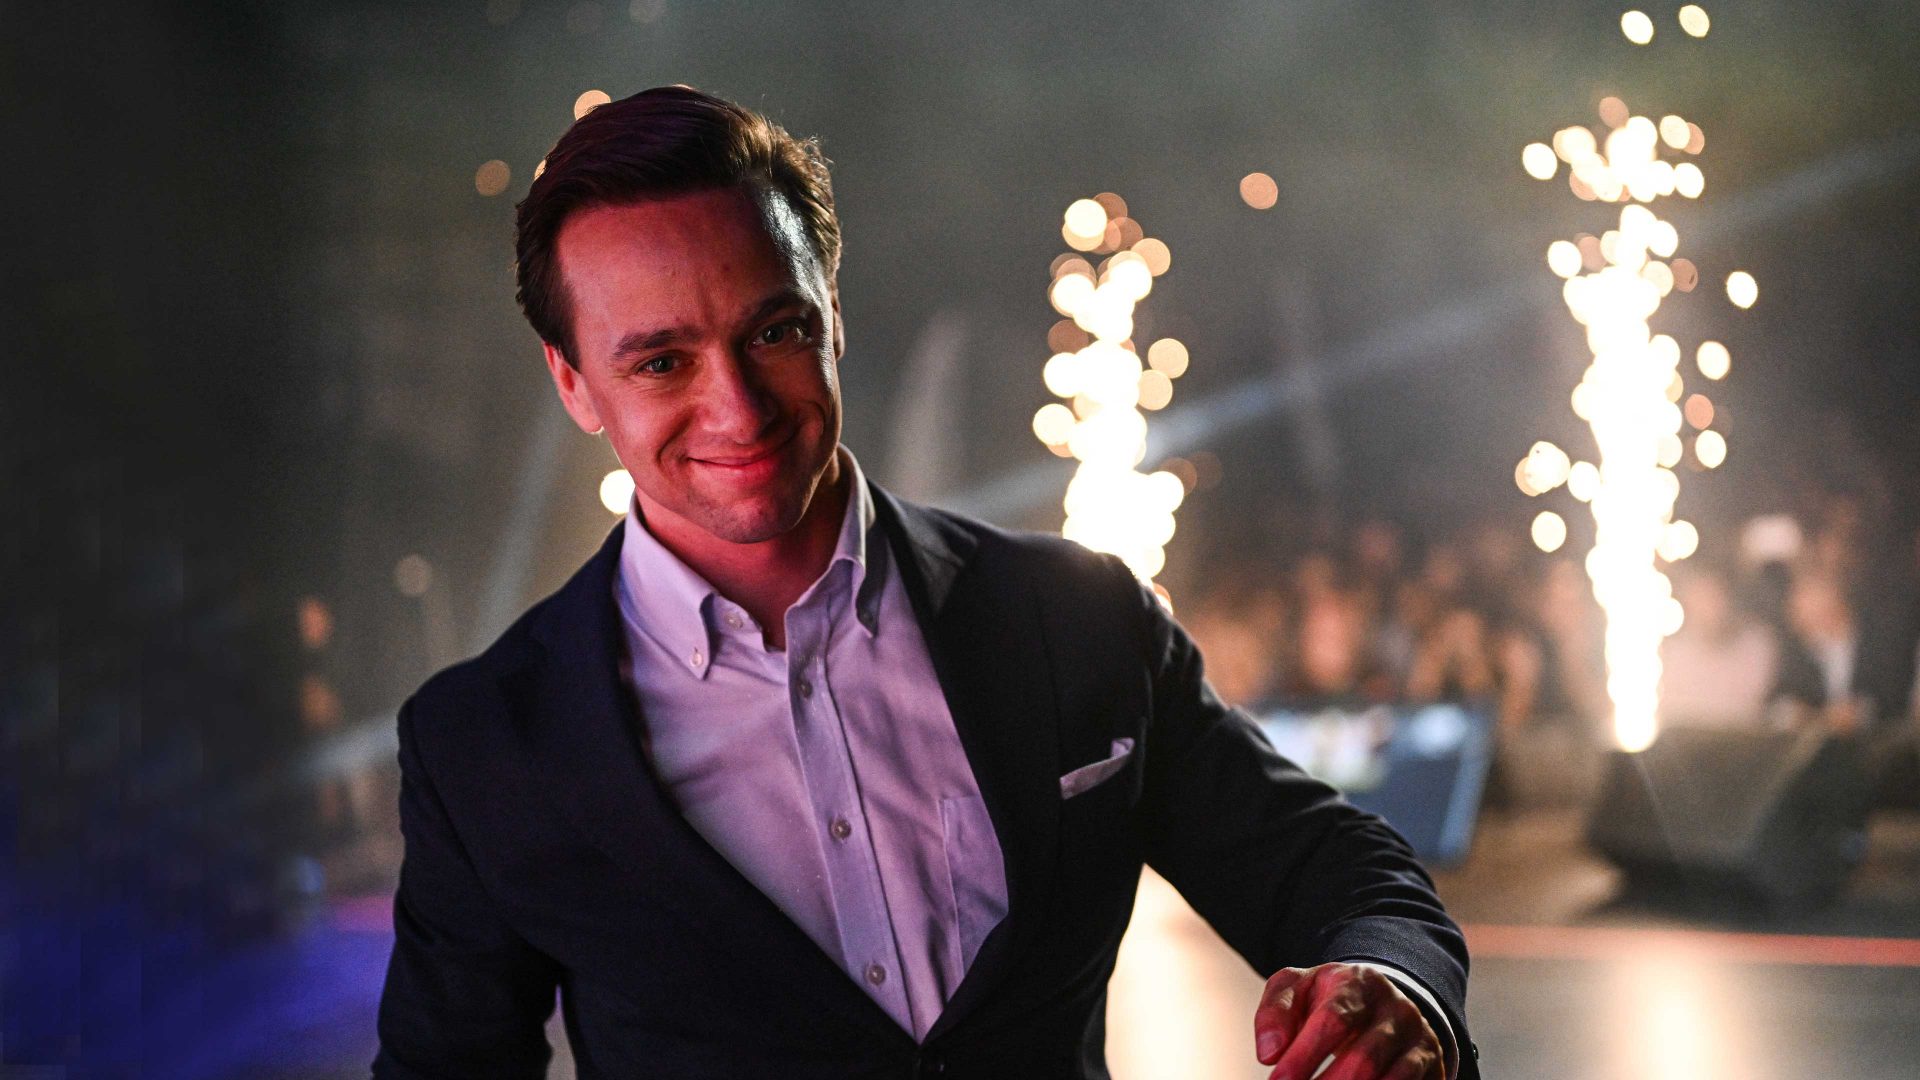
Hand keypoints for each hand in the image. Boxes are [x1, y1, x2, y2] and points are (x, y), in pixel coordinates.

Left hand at [1254, 963, 1443, 1079]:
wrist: (1384, 1001)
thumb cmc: (1330, 999)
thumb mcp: (1299, 990)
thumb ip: (1276, 1012)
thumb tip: (1269, 1053)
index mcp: (1360, 984)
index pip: (1333, 1019)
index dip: (1304, 1056)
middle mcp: (1398, 1011)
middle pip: (1365, 1059)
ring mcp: (1421, 1042)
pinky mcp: (1434, 1070)